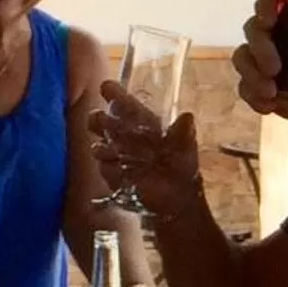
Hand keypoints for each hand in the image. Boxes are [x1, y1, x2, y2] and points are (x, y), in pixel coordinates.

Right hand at [90, 86, 204, 218]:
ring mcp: (116, 154)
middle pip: (102, 121)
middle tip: (100, 120)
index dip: (115, 95)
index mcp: (144, 124)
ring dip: (104, 147)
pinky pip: (105, 168)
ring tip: (115, 151)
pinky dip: (112, 168)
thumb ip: (183, 133)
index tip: (106, 86)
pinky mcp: (113, 173)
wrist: (176, 199)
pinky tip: (123, 171)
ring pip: (99, 145)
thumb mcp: (185, 149)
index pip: (126, 105)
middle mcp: (126, 136)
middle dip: (99, 120)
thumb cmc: (181, 168)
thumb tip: (187, 116)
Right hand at [233, 0, 287, 154]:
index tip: (270, 18)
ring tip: (272, 92)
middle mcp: (275, 36)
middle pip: (253, 28)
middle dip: (260, 46)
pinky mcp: (256, 84)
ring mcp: (261, 60)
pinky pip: (243, 86)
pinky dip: (253, 96)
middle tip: (276, 68)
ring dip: (252, 74)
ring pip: (242, 56)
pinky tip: (269, 106)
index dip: (265, 2)